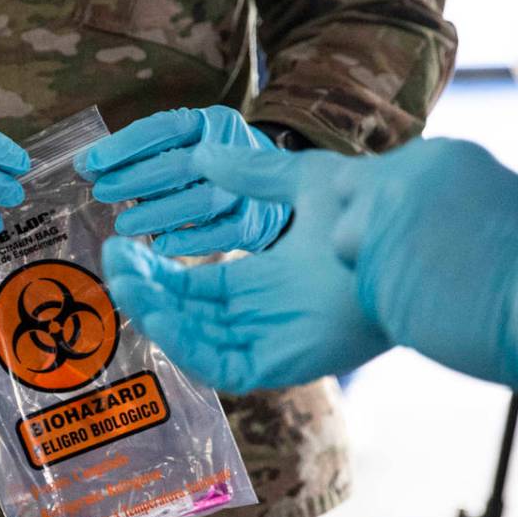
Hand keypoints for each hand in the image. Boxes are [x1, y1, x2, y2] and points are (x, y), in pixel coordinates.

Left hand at [78, 106, 290, 255]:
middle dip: (137, 178)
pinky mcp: (253, 222)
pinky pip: (221, 234)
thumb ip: (139, 154)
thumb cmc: (209, 166)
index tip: (91, 163)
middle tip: (102, 192)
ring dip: (158, 213)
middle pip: (183, 164)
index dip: (126, 145)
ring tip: (124, 224)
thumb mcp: (182, 147)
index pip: (165, 127)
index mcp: (212, 122)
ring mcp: (248, 188)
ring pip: (203, 200)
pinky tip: (160, 245)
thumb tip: (86, 165)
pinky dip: (189, 241)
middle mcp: (234, 149)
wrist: (271, 188)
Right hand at [102, 147, 388, 393]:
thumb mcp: (299, 183)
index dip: (157, 270)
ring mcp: (270, 340)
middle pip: (188, 313)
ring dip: (156, 315)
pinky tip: (157, 315)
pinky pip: (220, 365)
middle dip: (147, 292)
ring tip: (124, 286)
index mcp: (264, 281)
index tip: (123, 247)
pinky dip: (184, 345)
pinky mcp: (279, 364)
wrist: (404, 237)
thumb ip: (251, 174)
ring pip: (196, 340)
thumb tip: (204, 151)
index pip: (195, 285)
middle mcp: (262, 314)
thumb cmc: (368, 211)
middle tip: (113, 266)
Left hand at [333, 138, 517, 403]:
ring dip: (371, 260)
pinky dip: (389, 298)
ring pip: (347, 244)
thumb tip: (434, 203)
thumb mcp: (499, 192)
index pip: (381, 165)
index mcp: (434, 156)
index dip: (385, 193)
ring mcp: (378, 234)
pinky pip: (365, 288)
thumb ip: (451, 191)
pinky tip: (431, 307)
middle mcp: (397, 187)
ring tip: (420, 280)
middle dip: (365, 218)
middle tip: (398, 246)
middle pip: (348, 193)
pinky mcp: (373, 284)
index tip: (404, 214)